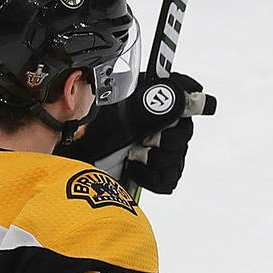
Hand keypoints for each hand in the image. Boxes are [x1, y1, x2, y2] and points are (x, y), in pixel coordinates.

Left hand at [67, 72, 215, 193]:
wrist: (80, 158)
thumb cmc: (96, 131)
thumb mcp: (121, 112)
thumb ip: (153, 105)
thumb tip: (179, 99)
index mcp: (154, 100)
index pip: (187, 93)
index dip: (191, 96)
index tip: (192, 99)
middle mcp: (163, 125)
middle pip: (184, 133)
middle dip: (162, 139)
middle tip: (142, 138)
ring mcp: (164, 151)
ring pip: (176, 158)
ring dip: (151, 158)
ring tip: (132, 154)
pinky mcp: (161, 175)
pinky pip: (167, 179)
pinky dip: (148, 176)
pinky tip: (134, 167)